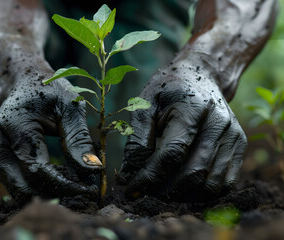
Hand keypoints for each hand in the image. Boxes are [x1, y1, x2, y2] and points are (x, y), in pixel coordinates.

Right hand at [0, 66, 101, 203]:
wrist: (24, 82)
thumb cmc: (50, 91)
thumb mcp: (70, 107)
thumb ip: (79, 139)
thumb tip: (93, 171)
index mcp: (14, 124)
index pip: (38, 169)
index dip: (65, 185)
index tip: (89, 190)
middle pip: (25, 185)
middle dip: (57, 193)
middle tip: (84, 190)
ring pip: (19, 189)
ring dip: (48, 192)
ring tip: (73, 182)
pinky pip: (16, 182)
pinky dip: (38, 186)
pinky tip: (58, 178)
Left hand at [117, 0, 276, 200]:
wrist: (202, 75)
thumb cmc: (168, 90)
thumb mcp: (145, 104)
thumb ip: (137, 138)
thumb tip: (130, 173)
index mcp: (192, 109)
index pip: (172, 154)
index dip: (150, 176)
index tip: (130, 189)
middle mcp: (218, 124)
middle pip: (193, 173)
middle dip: (164, 189)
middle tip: (144, 190)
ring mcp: (233, 136)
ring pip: (210, 184)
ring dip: (183, 194)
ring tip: (162, 188)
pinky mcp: (240, 146)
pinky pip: (224, 184)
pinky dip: (201, 192)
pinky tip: (183, 185)